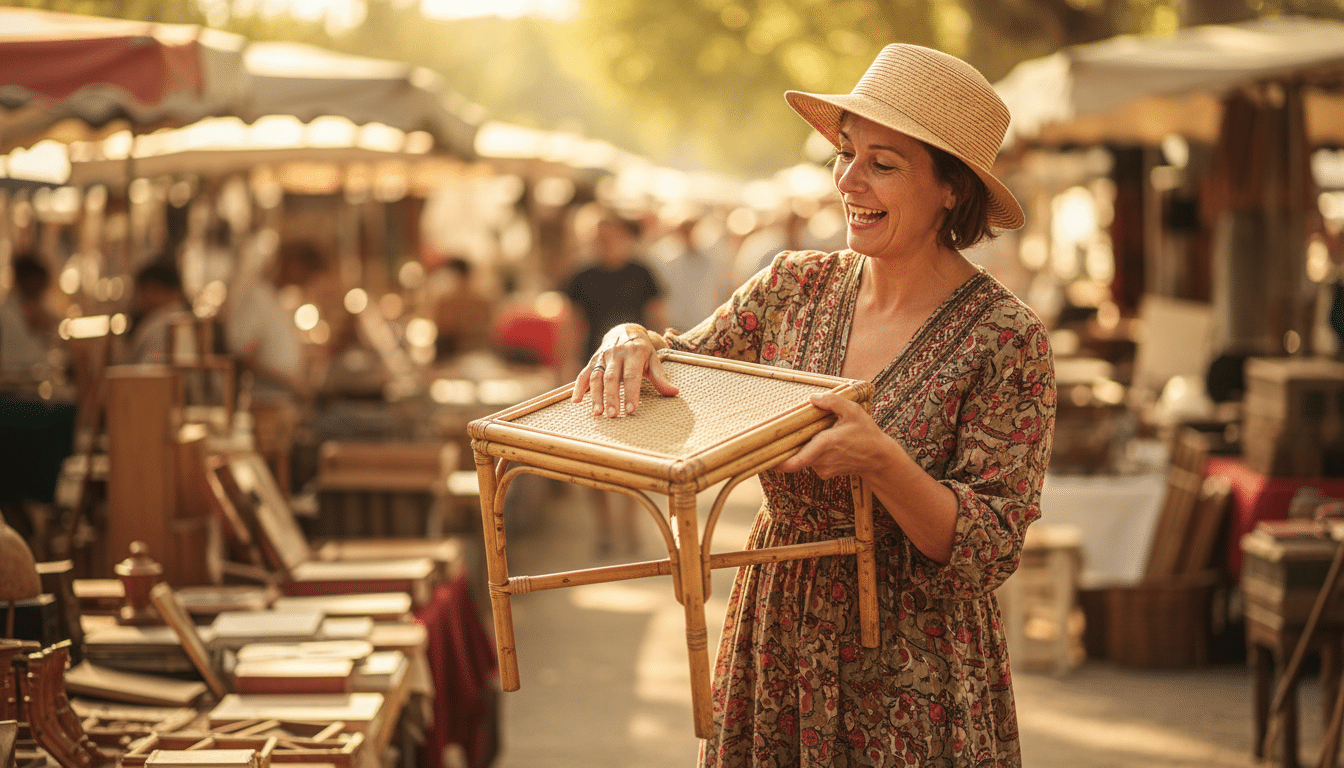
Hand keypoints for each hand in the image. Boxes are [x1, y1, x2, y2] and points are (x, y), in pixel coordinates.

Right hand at [571, 324, 678, 416]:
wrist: (625, 331)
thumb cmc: (642, 350)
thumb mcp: (654, 359)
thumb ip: (661, 377)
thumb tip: (674, 392)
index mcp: (635, 352)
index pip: (632, 375)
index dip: (631, 393)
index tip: (631, 410)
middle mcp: (617, 353)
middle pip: (612, 378)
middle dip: (612, 397)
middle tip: (613, 415)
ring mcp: (603, 357)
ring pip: (597, 377)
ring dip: (596, 396)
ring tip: (598, 413)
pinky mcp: (593, 360)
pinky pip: (584, 374)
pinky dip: (579, 387)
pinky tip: (577, 400)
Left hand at [775, 393, 891, 478]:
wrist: (879, 458)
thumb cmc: (867, 434)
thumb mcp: (853, 411)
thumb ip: (832, 402)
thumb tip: (811, 398)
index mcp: (824, 445)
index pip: (794, 462)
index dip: (776, 463)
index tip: (764, 457)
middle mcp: (820, 461)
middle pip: (795, 454)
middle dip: (791, 443)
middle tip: (791, 430)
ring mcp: (823, 469)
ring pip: (804, 456)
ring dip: (806, 445)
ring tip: (822, 433)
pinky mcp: (825, 473)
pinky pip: (812, 460)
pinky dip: (814, 451)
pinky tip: (828, 442)